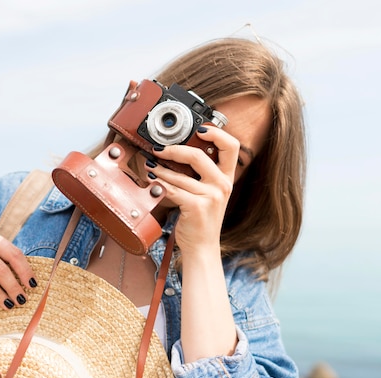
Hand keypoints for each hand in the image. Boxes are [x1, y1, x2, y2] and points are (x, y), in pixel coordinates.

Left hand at [145, 126, 239, 253]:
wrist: (202, 247)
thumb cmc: (200, 219)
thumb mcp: (208, 194)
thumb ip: (201, 175)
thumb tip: (177, 153)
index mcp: (227, 178)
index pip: (232, 146)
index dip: (217, 133)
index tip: (200, 128)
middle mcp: (222, 185)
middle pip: (199, 155)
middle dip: (175, 149)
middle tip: (159, 148)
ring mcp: (211, 196)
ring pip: (179, 175)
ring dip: (160, 169)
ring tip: (149, 165)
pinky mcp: (196, 206)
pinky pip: (172, 190)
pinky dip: (158, 184)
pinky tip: (151, 181)